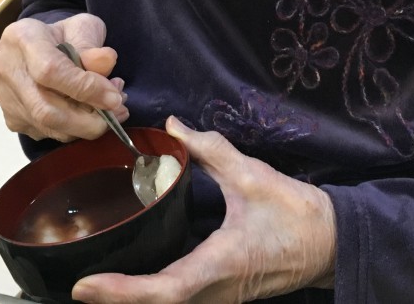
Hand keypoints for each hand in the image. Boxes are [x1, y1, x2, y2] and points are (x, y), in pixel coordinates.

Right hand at [0, 13, 127, 141]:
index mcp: (22, 38)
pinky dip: (74, 129)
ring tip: (110, 109)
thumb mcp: (82, 27)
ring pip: (47, 126)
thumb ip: (92, 44)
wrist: (37, 44)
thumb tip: (107, 62)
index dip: (85, 89)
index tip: (115, 97)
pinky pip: (46, 133)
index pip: (51, 71)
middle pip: (45, 109)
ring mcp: (5, 98)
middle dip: (89, 119)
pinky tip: (89, 113)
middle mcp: (6, 69)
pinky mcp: (12, 118)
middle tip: (119, 110)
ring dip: (86, 125)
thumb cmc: (63, 34)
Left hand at [72, 117, 336, 303]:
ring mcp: (219, 299)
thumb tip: (174, 127)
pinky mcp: (222, 296)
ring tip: (98, 287)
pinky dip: (152, 297)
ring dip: (132, 303)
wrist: (333, 242)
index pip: (164, 290)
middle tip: (80, 286)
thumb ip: (211, 150)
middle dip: (117, 302)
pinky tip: (134, 282)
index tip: (88, 286)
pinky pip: (181, 302)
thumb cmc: (297, 214)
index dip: (123, 293)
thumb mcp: (253, 175)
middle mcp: (215, 292)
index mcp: (221, 264)